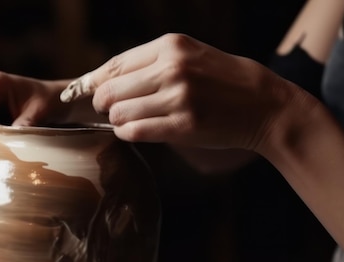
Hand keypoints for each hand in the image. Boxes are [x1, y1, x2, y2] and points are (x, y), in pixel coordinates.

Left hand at [61, 33, 312, 152]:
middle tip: (112, 111)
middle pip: (109, 91)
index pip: (114, 65)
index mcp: (170, 45)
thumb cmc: (222, 81)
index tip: (80, 93)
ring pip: (119, 114)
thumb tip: (102, 80)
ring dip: (118, 121)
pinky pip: (135, 132)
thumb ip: (149, 64)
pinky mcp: (183, 125)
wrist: (263, 104)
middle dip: (104, 105)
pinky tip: (137, 131)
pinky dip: (128, 134)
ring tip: (132, 121)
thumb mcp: (189, 56)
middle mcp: (172, 68)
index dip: (92, 82)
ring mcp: (178, 97)